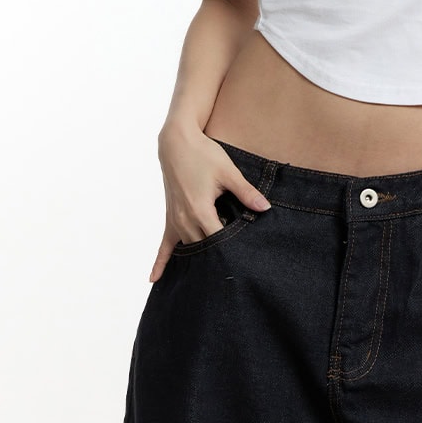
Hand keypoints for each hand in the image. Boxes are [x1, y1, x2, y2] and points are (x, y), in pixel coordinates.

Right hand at [149, 122, 271, 282]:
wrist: (176, 142)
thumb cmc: (204, 154)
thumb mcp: (229, 172)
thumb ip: (246, 193)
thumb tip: (265, 208)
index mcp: (201, 211)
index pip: (220, 241)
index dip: (234, 251)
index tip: (246, 262)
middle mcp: (185, 220)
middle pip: (205, 249)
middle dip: (219, 259)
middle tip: (235, 275)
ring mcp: (175, 221)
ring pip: (189, 250)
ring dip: (201, 260)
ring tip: (212, 279)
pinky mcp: (170, 218)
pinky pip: (164, 245)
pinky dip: (160, 262)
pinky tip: (155, 279)